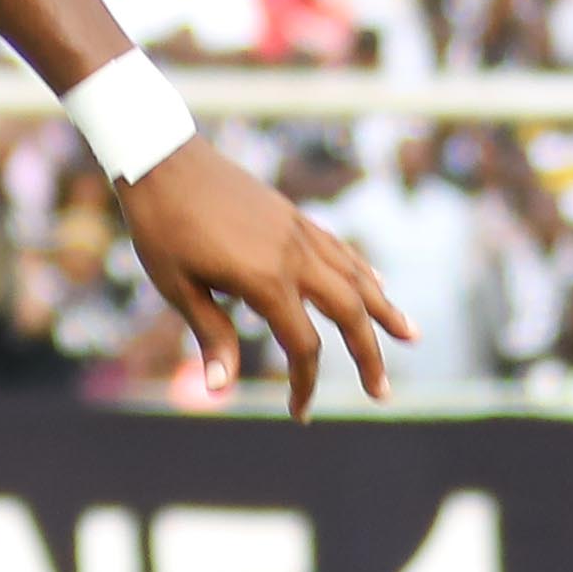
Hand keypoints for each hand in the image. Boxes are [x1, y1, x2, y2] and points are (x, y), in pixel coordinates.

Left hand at [114, 141, 411, 415]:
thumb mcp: (177, 286)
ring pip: (355, 275)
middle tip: (382, 393)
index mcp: (264, 279)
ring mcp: (297, 231)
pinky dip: (362, 271)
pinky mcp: (291, 216)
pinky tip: (375, 282)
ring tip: (410, 336)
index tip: (300, 413)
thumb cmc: (162, 226)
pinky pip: (339, 249)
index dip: (305, 383)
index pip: (304, 344)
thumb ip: (211, 334)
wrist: (162, 158)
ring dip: (384, 308)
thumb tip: (222, 387)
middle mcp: (293, 254)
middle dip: (369, 354)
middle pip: (349, 311)